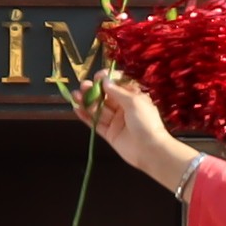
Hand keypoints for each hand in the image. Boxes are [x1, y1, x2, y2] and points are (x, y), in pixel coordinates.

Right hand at [81, 73, 196, 188]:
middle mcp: (123, 108)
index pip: (118, 85)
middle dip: (94, 90)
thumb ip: (117, 91)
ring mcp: (115, 121)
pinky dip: (85, 116)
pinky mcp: (109, 133)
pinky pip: (95, 123)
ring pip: (98, 109)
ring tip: (75, 95)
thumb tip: (105, 80)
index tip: (98, 76)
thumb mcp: (134, 102)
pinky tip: (76, 108)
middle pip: (105, 97)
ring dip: (86, 102)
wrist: (150, 150)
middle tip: (84, 86)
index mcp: (133, 98)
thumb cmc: (146, 122)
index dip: (108, 80)